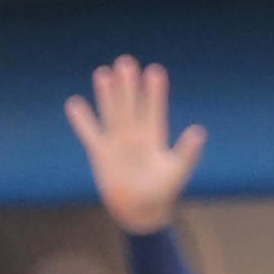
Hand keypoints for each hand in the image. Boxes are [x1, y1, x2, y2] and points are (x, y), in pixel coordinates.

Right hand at [64, 56, 204, 237]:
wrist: (141, 212)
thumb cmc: (162, 193)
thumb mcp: (177, 172)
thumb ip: (187, 152)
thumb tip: (198, 132)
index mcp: (154, 137)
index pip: (154, 109)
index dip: (154, 92)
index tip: (154, 71)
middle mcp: (135, 135)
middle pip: (130, 105)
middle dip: (128, 85)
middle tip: (125, 61)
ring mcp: (117, 143)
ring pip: (111, 113)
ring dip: (107, 94)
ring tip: (102, 72)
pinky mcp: (100, 154)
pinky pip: (89, 133)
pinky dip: (82, 120)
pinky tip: (74, 103)